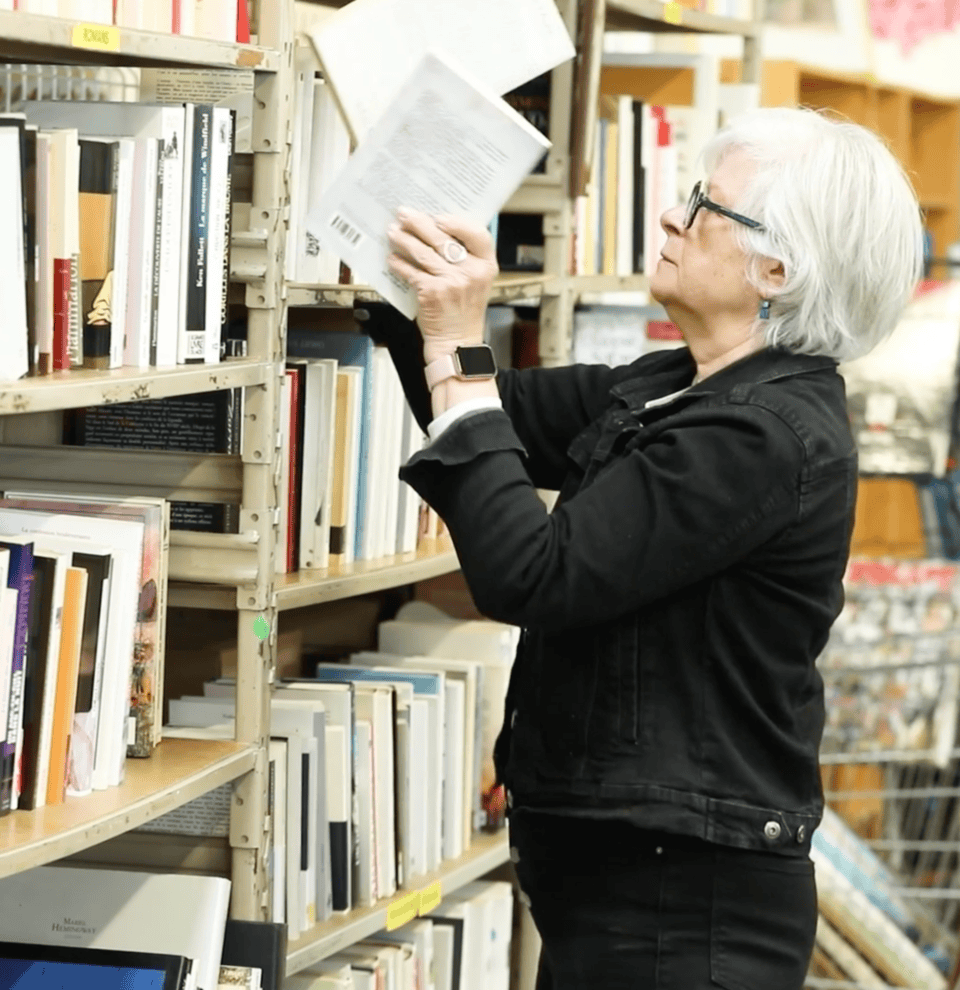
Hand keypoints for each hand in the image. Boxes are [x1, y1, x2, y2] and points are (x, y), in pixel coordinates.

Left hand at [386, 208, 497, 361]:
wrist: (457, 344)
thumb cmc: (463, 313)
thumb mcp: (476, 283)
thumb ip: (465, 259)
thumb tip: (437, 231)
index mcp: (486, 266)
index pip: (477, 233)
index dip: (456, 221)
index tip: (437, 216)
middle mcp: (471, 272)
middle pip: (443, 238)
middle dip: (419, 223)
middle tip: (405, 214)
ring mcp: (452, 282)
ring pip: (423, 252)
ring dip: (404, 239)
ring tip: (393, 232)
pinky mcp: (433, 293)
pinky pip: (412, 272)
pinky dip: (399, 264)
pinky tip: (392, 258)